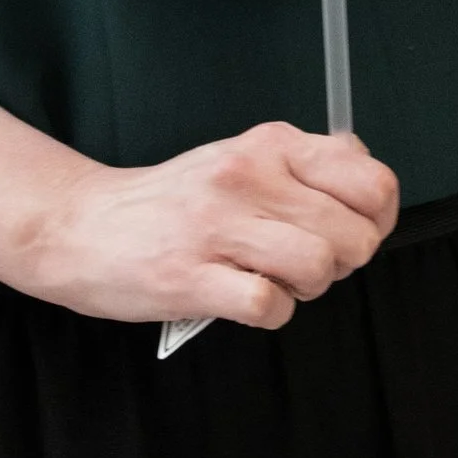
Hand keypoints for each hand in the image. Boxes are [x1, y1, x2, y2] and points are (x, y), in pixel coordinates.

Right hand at [19, 122, 398, 326]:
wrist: (81, 225)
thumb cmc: (173, 201)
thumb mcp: (242, 156)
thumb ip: (305, 162)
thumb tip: (365, 166)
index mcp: (269, 143)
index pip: (371, 181)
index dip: (377, 220)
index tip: (355, 232)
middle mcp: (248, 175)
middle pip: (353, 235)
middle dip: (342, 263)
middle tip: (306, 264)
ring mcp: (217, 225)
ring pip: (318, 267)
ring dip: (306, 289)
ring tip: (273, 280)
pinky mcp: (190, 276)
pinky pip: (269, 305)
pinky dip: (270, 313)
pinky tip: (246, 300)